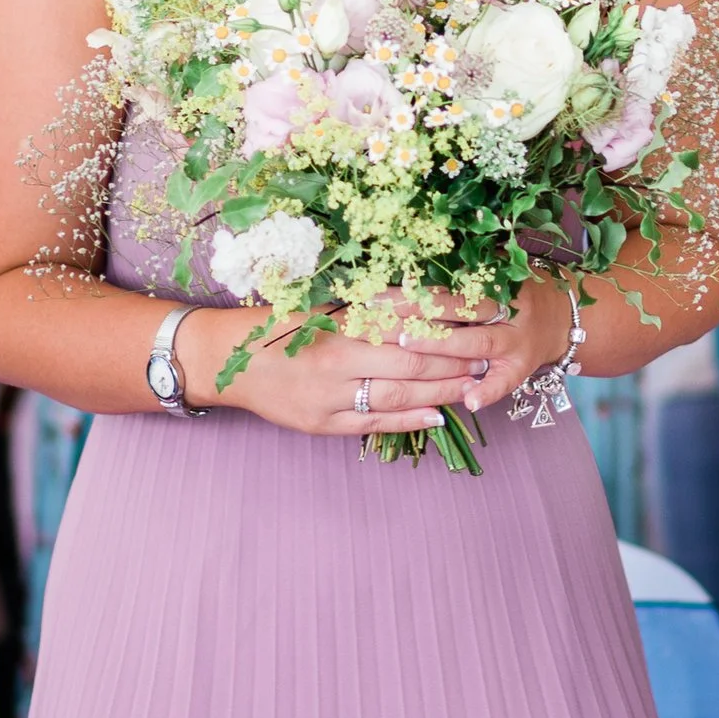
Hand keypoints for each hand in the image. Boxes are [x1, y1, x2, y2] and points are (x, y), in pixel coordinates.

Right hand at [185, 279, 572, 440]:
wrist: (226, 360)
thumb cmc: (280, 324)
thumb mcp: (323, 302)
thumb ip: (371, 302)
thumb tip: (428, 295)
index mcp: (339, 316)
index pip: (409, 313)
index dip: (453, 313)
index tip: (489, 310)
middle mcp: (337, 353)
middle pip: (412, 356)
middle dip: (457, 356)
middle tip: (492, 352)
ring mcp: (329, 392)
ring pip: (399, 391)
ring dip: (443, 388)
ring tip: (476, 383)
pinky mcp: (322, 422)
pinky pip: (374, 422)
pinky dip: (410, 418)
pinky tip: (440, 416)